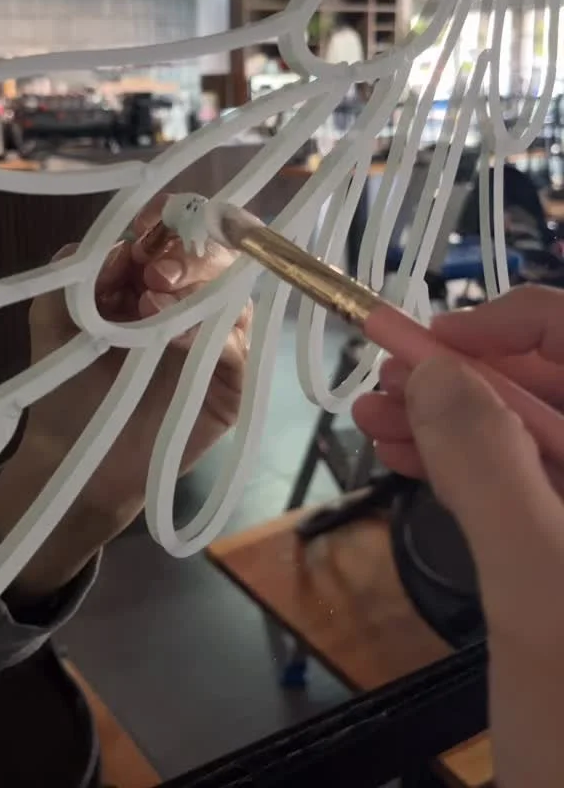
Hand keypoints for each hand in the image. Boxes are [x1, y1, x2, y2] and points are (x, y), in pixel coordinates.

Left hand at [0, 194, 250, 596]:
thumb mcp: (55, 320)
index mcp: (155, 280)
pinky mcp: (231, 383)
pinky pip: (239, 346)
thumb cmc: (67, 389)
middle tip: (152, 272)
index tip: (146, 227)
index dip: (173, 219)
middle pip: (218, 254)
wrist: (75, 459)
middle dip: (187, 253)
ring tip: (152, 305)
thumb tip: (120, 244)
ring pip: (234, 293)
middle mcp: (194, 303)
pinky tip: (173, 339)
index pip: (183, 233)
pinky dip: (210, 334)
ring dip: (198, 288)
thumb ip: (78, 273)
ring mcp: (217, 341)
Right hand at [354, 285, 563, 787]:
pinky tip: (406, 456)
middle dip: (465, 375)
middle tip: (383, 381)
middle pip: (553, 384)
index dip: (504, 327)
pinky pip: (525, 482)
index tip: (423, 346)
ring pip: (532, 432)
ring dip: (452, 417)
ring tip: (373, 416)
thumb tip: (436, 371)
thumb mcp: (539, 592)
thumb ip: (491, 468)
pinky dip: (464, 464)